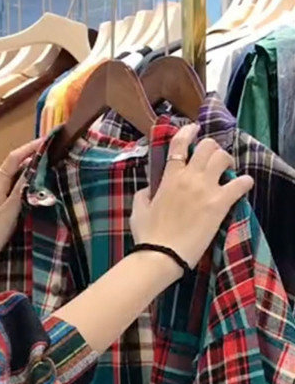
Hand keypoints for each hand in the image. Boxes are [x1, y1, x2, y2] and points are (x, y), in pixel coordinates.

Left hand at [0, 140, 40, 271]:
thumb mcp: (8, 212)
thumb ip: (20, 190)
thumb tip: (32, 168)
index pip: (13, 159)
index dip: (29, 148)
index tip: (46, 141)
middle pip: (14, 165)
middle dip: (31, 156)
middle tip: (52, 152)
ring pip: (15, 177)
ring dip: (30, 169)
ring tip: (49, 165)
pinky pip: (14, 188)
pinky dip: (26, 183)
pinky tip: (36, 187)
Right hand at [130, 123, 253, 268]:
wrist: (162, 254)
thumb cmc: (148, 234)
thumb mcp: (139, 209)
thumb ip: (145, 193)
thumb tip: (150, 188)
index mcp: (170, 177)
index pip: (180, 144)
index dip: (188, 132)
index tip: (194, 129)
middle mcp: (190, 178)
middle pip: (207, 146)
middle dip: (211, 149)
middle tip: (211, 159)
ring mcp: (206, 189)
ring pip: (223, 158)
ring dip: (226, 161)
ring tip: (225, 170)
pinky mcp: (220, 203)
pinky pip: (240, 183)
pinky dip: (244, 182)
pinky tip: (242, 185)